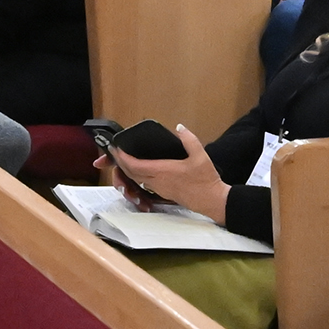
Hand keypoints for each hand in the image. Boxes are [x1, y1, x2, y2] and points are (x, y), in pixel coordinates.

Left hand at [103, 124, 228, 225]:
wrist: (211, 200)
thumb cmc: (205, 180)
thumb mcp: (200, 156)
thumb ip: (189, 139)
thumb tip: (179, 128)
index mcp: (162, 171)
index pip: (135, 165)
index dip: (123, 158)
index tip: (117, 149)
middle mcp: (157, 181)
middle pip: (132, 173)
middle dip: (122, 163)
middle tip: (117, 153)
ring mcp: (159, 189)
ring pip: (137, 180)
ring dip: (129, 171)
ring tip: (126, 161)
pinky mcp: (164, 193)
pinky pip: (145, 185)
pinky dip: (138, 177)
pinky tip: (142, 172)